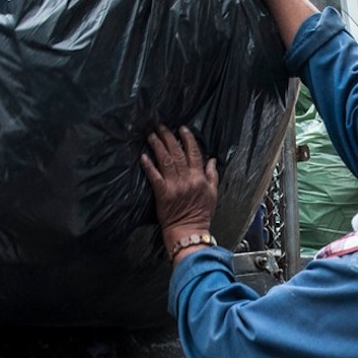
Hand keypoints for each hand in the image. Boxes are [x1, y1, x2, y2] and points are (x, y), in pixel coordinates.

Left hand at [140, 125, 217, 256]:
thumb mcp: (213, 193)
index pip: (194, 153)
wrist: (188, 231)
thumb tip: (212, 159)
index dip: (187, 139)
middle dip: (169, 137)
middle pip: (177, 153)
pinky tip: (144, 156)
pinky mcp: (162, 193)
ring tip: (152, 136)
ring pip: (166, 161)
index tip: (181, 129)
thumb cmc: (201, 213)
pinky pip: (154, 176)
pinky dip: (149, 165)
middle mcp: (187, 178)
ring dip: (158, 146)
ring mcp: (174, 185)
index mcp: (199, 177)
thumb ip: (212, 175)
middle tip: (161, 127)